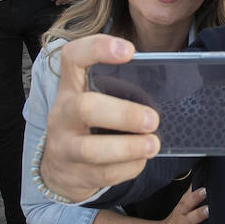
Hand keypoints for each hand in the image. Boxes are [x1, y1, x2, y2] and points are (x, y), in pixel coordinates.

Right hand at [39, 35, 160, 201]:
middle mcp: (62, 114)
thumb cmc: (89, 125)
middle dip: (124, 114)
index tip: (129, 51)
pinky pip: (103, 174)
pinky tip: (140, 160)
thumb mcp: (95, 100)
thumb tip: (166, 88)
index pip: (73, 57)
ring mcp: (63, 146)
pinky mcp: (73, 174)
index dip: (98, 49)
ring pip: (91, 149)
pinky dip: (127, 168)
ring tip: (153, 145)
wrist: (58, 169)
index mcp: (71, 87)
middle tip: (153, 119)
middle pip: (85, 108)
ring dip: (128, 147)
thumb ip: (119, 90)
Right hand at [151, 186, 210, 223]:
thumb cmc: (174, 219)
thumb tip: (200, 176)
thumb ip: (190, 195)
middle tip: (209, 209)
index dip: (195, 196)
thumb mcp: (180, 207)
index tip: (204, 189)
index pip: (187, 203)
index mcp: (180, 212)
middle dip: (198, 214)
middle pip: (189, 218)